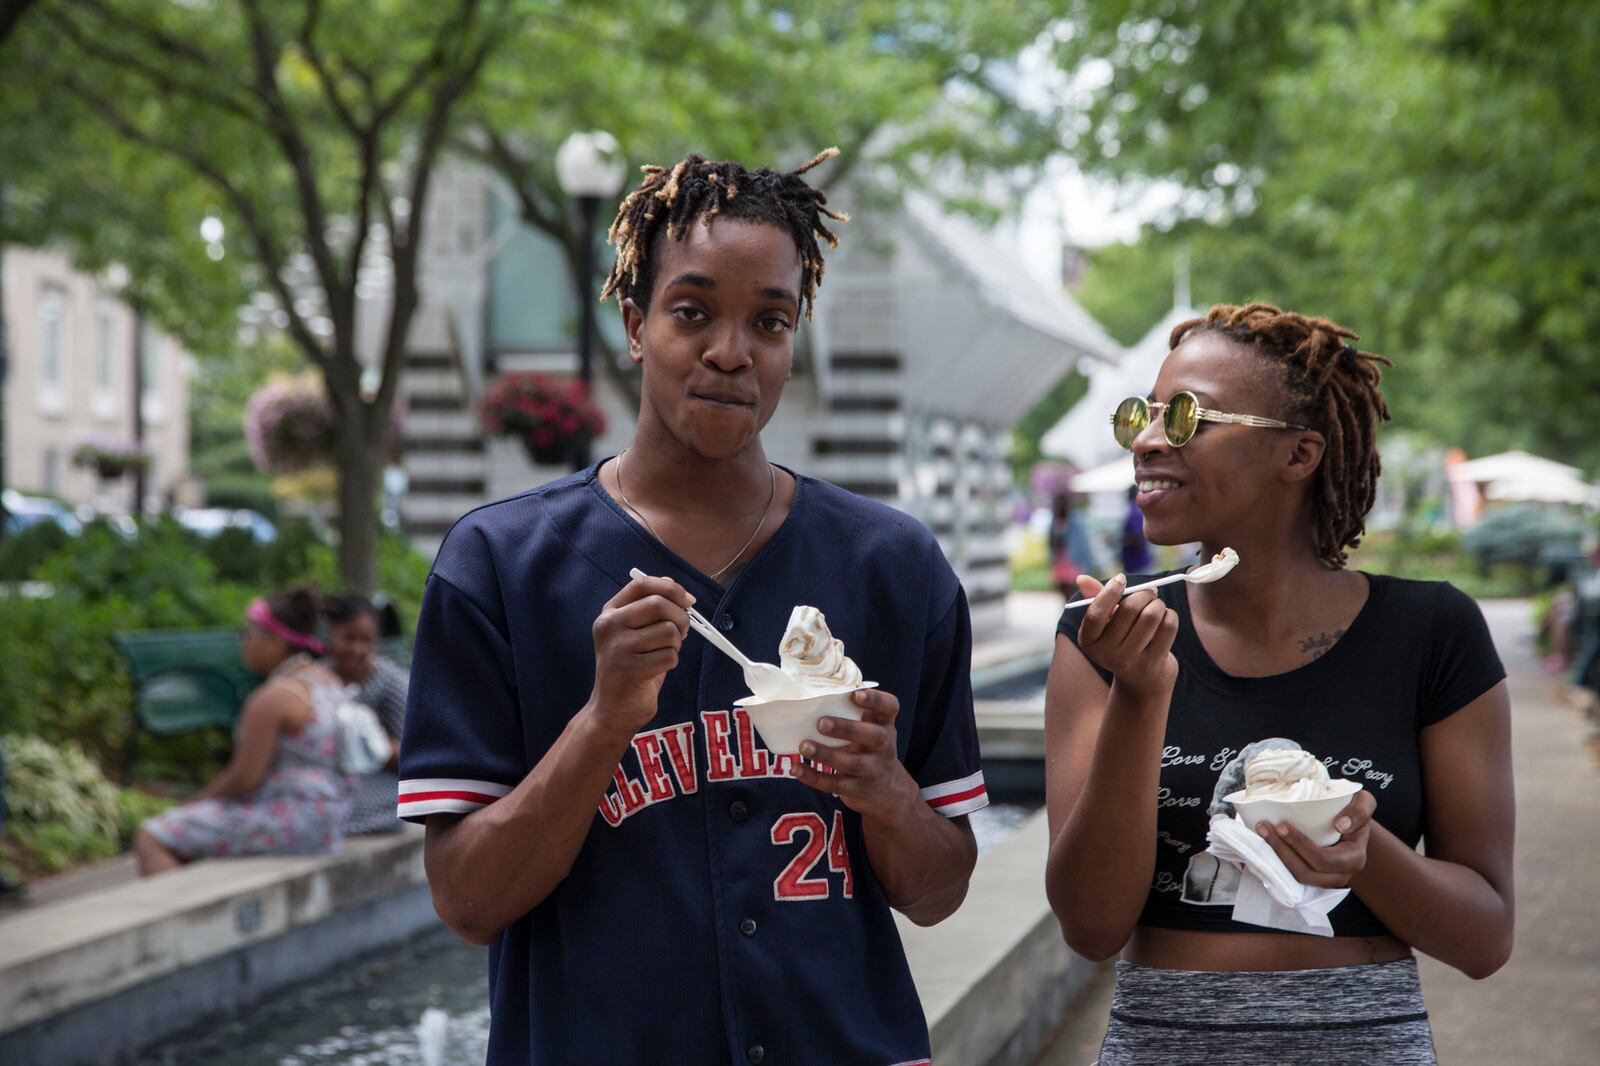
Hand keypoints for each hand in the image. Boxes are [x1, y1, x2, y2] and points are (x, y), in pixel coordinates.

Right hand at [588, 575, 692, 736]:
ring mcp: (617, 648)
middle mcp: (609, 626)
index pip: (641, 584)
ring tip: (664, 653)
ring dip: (676, 643)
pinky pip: (669, 656)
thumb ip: (651, 609)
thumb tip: (676, 589)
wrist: (612, 709)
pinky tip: (658, 669)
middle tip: (682, 631)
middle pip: (658, 604)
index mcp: (610, 613)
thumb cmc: (631, 667)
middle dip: (680, 617)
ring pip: (668, 631)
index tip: (687, 600)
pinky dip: (672, 662)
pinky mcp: (629, 670)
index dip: (670, 588)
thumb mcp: (636, 632)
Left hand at [790, 688, 918, 825]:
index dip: (874, 700)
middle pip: (873, 736)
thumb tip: (809, 693)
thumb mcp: (870, 727)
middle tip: (821, 723)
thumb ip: (852, 712)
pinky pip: (836, 784)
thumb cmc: (868, 746)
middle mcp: (884, 745)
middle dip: (847, 729)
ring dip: (826, 755)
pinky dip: (814, 778)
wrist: (887, 789)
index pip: (889, 707)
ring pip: (853, 763)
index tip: (855, 694)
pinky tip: (797, 769)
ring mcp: (873, 769)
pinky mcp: (858, 789)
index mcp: (885, 723)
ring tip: (804, 746)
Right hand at [1073, 573, 1178, 699]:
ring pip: (1151, 616)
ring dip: (1158, 604)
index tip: (1121, 578)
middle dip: (1143, 593)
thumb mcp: (1105, 624)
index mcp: (1089, 641)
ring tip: (1157, 605)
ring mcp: (1130, 661)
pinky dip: (1170, 615)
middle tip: (1150, 591)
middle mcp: (1106, 654)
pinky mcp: (1153, 663)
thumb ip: (1096, 600)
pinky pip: (1168, 627)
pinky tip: (1166, 618)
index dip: (1109, 592)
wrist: (1142, 679)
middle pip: (1129, 609)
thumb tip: (1081, 578)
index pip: (1095, 614)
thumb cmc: (1121, 640)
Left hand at [1258, 790, 1378, 888]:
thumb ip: (1360, 810)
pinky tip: (1265, 843)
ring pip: (1297, 877)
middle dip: (1282, 851)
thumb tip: (1341, 825)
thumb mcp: (1364, 803)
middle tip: (1265, 827)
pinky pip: (1292, 876)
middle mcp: (1340, 875)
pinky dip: (1277, 861)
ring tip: (1262, 832)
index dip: (1300, 845)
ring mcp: (1325, 880)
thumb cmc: (1355, 811)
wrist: (1350, 823)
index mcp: (1353, 859)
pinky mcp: (1312, 877)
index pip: (1323, 860)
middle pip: (1306, 873)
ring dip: (1276, 856)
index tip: (1282, 825)